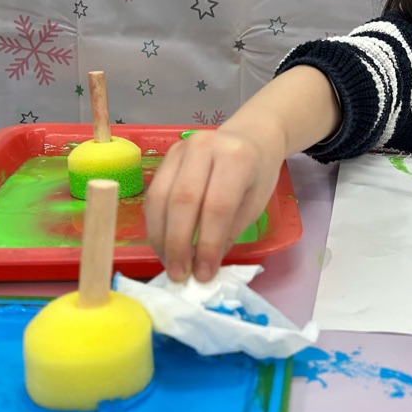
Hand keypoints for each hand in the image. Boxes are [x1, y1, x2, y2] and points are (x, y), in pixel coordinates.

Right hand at [145, 128, 283, 282]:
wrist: (252, 137)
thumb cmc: (257, 173)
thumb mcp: (255, 203)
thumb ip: (229, 231)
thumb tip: (202, 266)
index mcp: (236, 157)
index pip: (217, 206)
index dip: (208, 244)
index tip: (204, 274)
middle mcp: (205, 147)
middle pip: (182, 201)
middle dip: (178, 244)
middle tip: (180, 274)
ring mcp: (181, 149)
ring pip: (160, 198)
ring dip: (161, 237)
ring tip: (169, 263)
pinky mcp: (166, 156)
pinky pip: (153, 194)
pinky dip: (155, 224)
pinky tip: (163, 244)